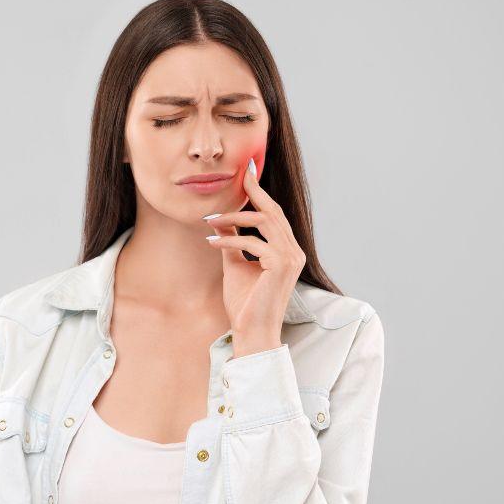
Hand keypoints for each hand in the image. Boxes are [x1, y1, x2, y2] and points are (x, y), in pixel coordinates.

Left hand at [203, 157, 306, 358]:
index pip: (274, 214)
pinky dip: (229, 240)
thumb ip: (231, 241)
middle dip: (253, 192)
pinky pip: (252, 242)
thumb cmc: (245, 303)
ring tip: (209, 219)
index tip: (248, 171)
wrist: (251, 332)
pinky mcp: (280, 266)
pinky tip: (211, 242)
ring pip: (263, 222)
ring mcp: (290, 258)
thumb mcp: (234, 264)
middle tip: (237, 175)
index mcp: (287, 250)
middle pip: (273, 212)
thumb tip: (220, 220)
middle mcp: (294, 251)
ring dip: (233, 217)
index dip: (261, 192)